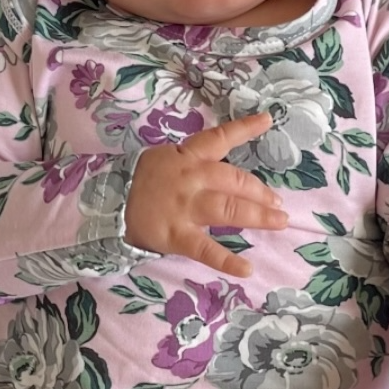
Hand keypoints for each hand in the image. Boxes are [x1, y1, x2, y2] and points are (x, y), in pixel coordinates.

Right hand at [123, 111, 287, 276]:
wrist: (108, 204)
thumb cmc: (141, 182)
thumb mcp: (164, 159)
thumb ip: (193, 160)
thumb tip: (223, 167)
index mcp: (188, 157)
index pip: (220, 138)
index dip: (245, 128)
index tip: (268, 120)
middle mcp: (191, 179)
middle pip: (235, 181)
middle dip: (261, 192)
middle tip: (278, 203)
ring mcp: (186, 208)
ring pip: (230, 209)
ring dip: (259, 216)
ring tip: (280, 222)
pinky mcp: (178, 235)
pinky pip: (207, 250)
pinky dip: (228, 261)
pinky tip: (247, 269)